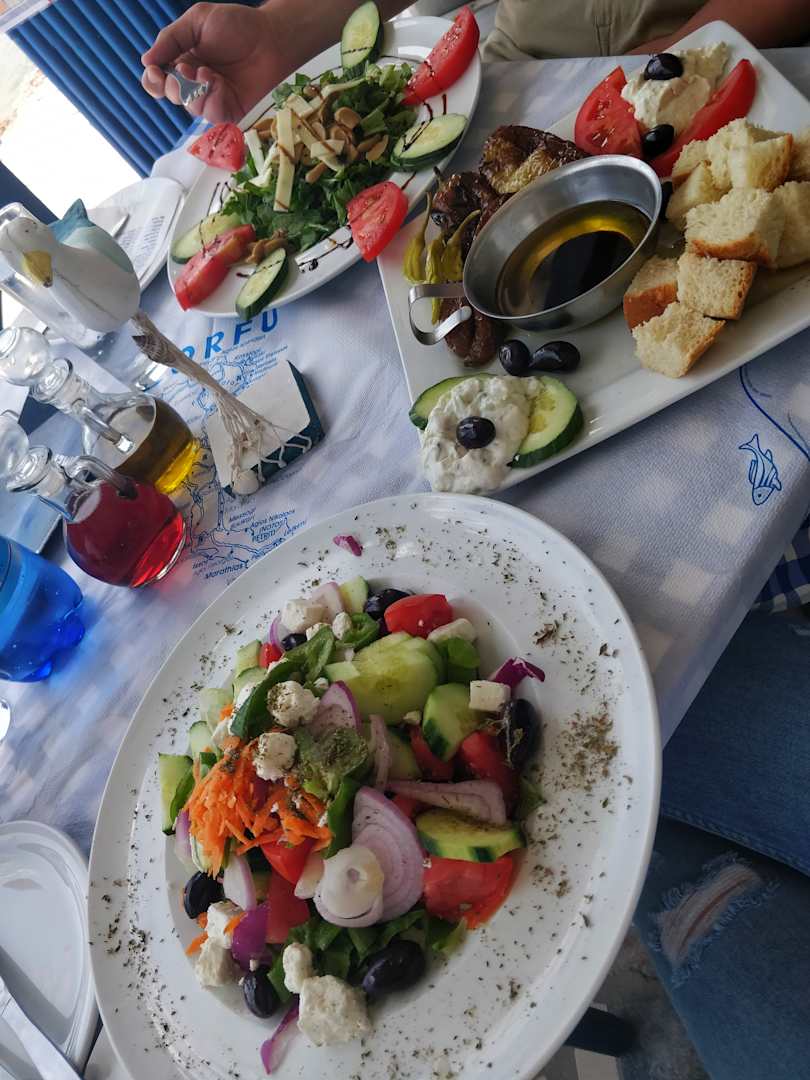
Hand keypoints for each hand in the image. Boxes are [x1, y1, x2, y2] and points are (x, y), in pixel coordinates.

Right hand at [141, 2, 289, 122]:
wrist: (271, 39)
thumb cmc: (238, 26)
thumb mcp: (197, 21)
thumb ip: (170, 38)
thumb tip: (146, 61)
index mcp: (183, 60)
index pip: (157, 79)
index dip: (153, 80)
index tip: (157, 71)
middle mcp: (195, 82)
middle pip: (170, 96)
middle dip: (172, 85)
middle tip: (186, 70)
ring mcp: (212, 98)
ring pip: (189, 108)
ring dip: (194, 92)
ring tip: (209, 73)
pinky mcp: (230, 111)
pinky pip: (211, 115)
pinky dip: (212, 100)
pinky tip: (221, 84)